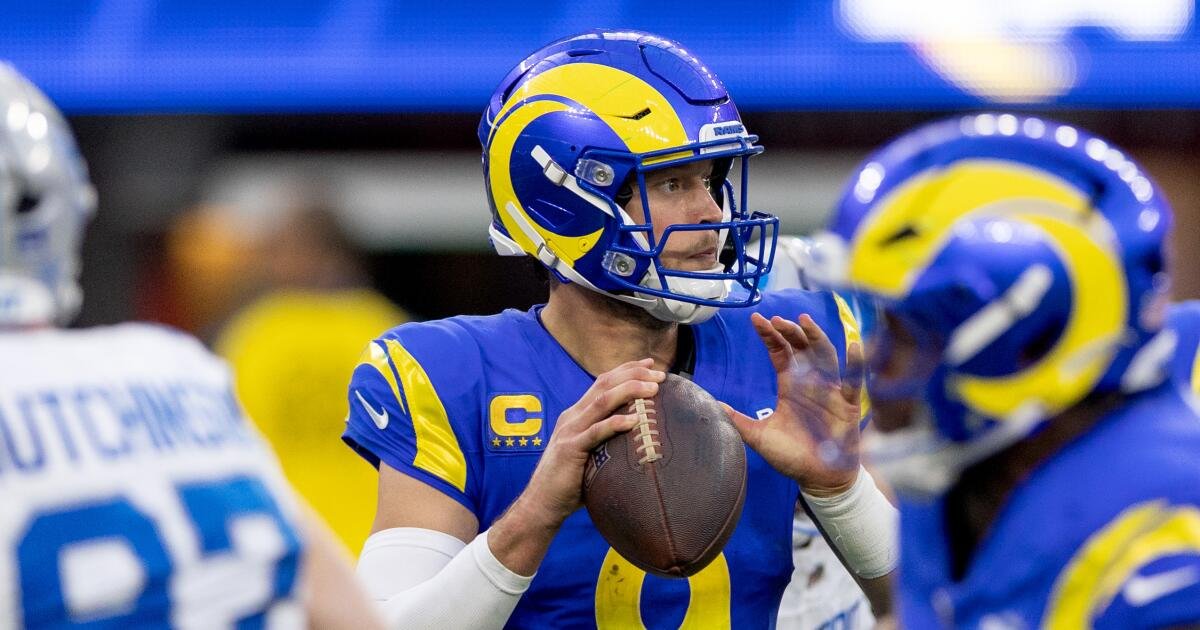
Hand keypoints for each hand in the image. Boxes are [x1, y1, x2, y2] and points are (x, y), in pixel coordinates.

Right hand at [519, 358, 665, 526]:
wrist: (543, 504)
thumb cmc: (572, 484)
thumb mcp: (592, 455)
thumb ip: (609, 443)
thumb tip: (641, 442)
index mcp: (577, 415)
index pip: (603, 382)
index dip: (627, 369)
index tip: (650, 364)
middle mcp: (573, 417)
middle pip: (604, 385)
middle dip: (634, 374)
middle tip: (660, 373)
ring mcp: (570, 431)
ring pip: (601, 402)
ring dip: (629, 390)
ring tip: (652, 389)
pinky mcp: (570, 449)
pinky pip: (595, 432)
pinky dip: (615, 423)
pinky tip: (634, 420)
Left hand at [726, 313, 865, 495]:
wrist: (818, 479)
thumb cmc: (792, 456)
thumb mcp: (759, 437)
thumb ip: (738, 420)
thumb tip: (712, 405)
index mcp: (789, 386)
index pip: (779, 352)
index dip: (769, 335)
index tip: (756, 319)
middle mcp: (810, 383)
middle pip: (801, 347)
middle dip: (789, 331)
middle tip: (777, 319)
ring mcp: (830, 391)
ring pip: (825, 355)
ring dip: (816, 337)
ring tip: (805, 321)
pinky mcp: (848, 404)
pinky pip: (854, 380)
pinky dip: (856, 363)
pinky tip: (854, 345)